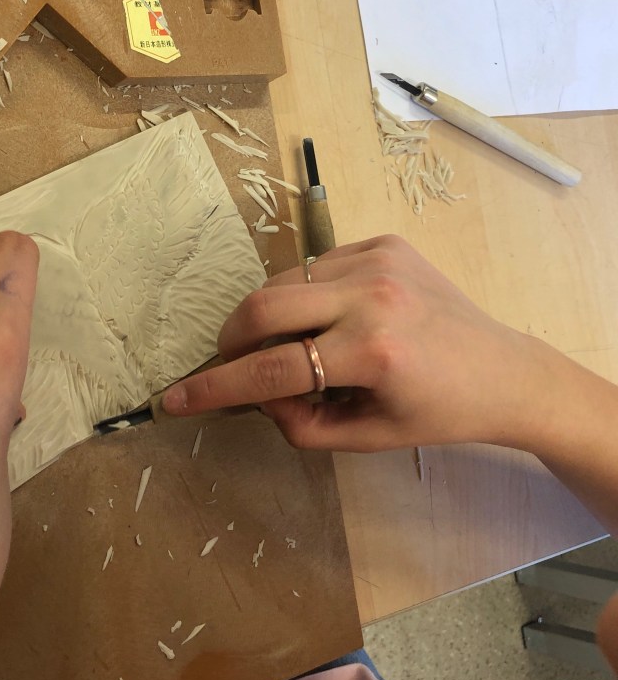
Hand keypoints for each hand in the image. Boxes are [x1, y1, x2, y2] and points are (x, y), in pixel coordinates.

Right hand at [162, 235, 545, 453]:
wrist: (502, 369)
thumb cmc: (437, 412)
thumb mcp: (365, 437)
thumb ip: (298, 422)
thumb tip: (254, 393)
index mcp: (373, 352)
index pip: (270, 370)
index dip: (215, 387)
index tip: (176, 398)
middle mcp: (372, 296)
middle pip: (263, 307)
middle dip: (232, 338)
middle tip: (233, 361)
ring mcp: (378, 260)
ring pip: (284, 280)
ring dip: (272, 316)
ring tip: (299, 344)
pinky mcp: (383, 242)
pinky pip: (316, 265)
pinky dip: (308, 294)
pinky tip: (334, 317)